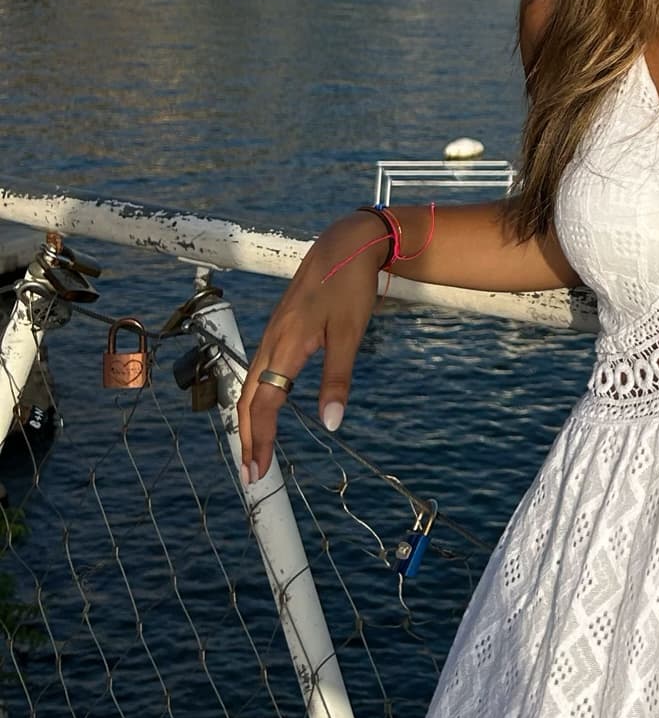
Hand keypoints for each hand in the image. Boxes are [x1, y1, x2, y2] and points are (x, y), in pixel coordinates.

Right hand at [236, 214, 387, 482]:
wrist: (345, 243)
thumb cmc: (350, 286)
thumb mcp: (350, 334)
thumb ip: (338, 380)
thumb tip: (331, 424)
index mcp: (285, 346)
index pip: (264, 404)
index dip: (260, 439)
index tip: (259, 471)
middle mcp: (271, 342)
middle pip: (249, 399)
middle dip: (248, 438)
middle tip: (251, 473)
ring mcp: (272, 333)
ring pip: (250, 385)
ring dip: (249, 419)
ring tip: (252, 448)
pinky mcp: (279, 328)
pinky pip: (257, 370)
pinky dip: (255, 397)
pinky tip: (262, 406)